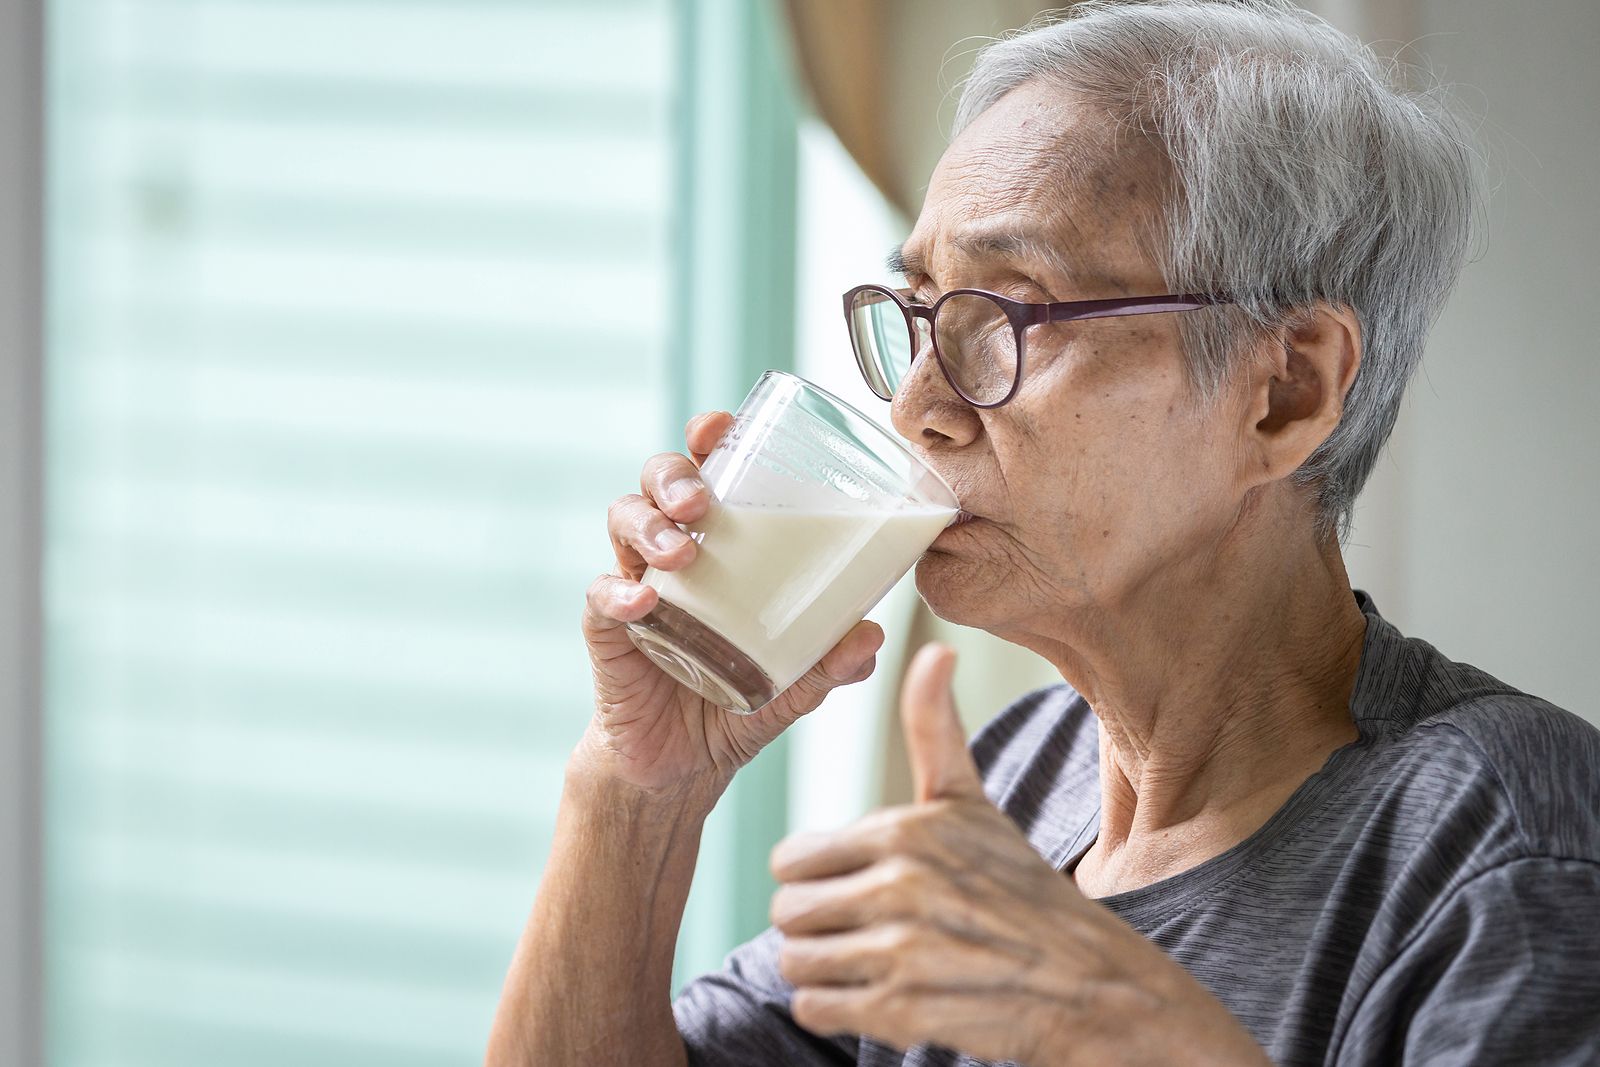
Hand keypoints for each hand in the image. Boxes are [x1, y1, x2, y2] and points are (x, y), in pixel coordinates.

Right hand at [578, 410, 885, 796]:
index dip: (707, 439)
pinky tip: (644, 604)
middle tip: (702, 503)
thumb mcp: (795, 684)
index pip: (707, 472)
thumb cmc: (736, 700)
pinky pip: (601, 597)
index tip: (720, 425)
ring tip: (680, 553)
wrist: (683, 769)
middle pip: (656, 482)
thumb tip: (870, 635)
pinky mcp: (608, 631)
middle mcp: (671, 554)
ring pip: (623, 522)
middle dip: (674, 477)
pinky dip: (619, 593)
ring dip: (649, 525)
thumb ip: (829, 662)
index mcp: (718, 546)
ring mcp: (635, 586)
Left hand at [768, 645, 1269, 1065]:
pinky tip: (875, 994)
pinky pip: (814, 1009)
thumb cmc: (1017, 887)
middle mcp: (899, 886)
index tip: (851, 885)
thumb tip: (935, 649)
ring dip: (822, 969)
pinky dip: (834, 1008)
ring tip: (867, 961)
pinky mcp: (901, 1011)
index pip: (790, 859)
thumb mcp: (972, 803)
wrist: (1085, 982)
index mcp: (905, 831)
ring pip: (794, 963)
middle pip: (785, 913)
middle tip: (856, 929)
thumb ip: (934, 730)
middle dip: (814, 925)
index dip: (815, 876)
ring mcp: (900, 951)